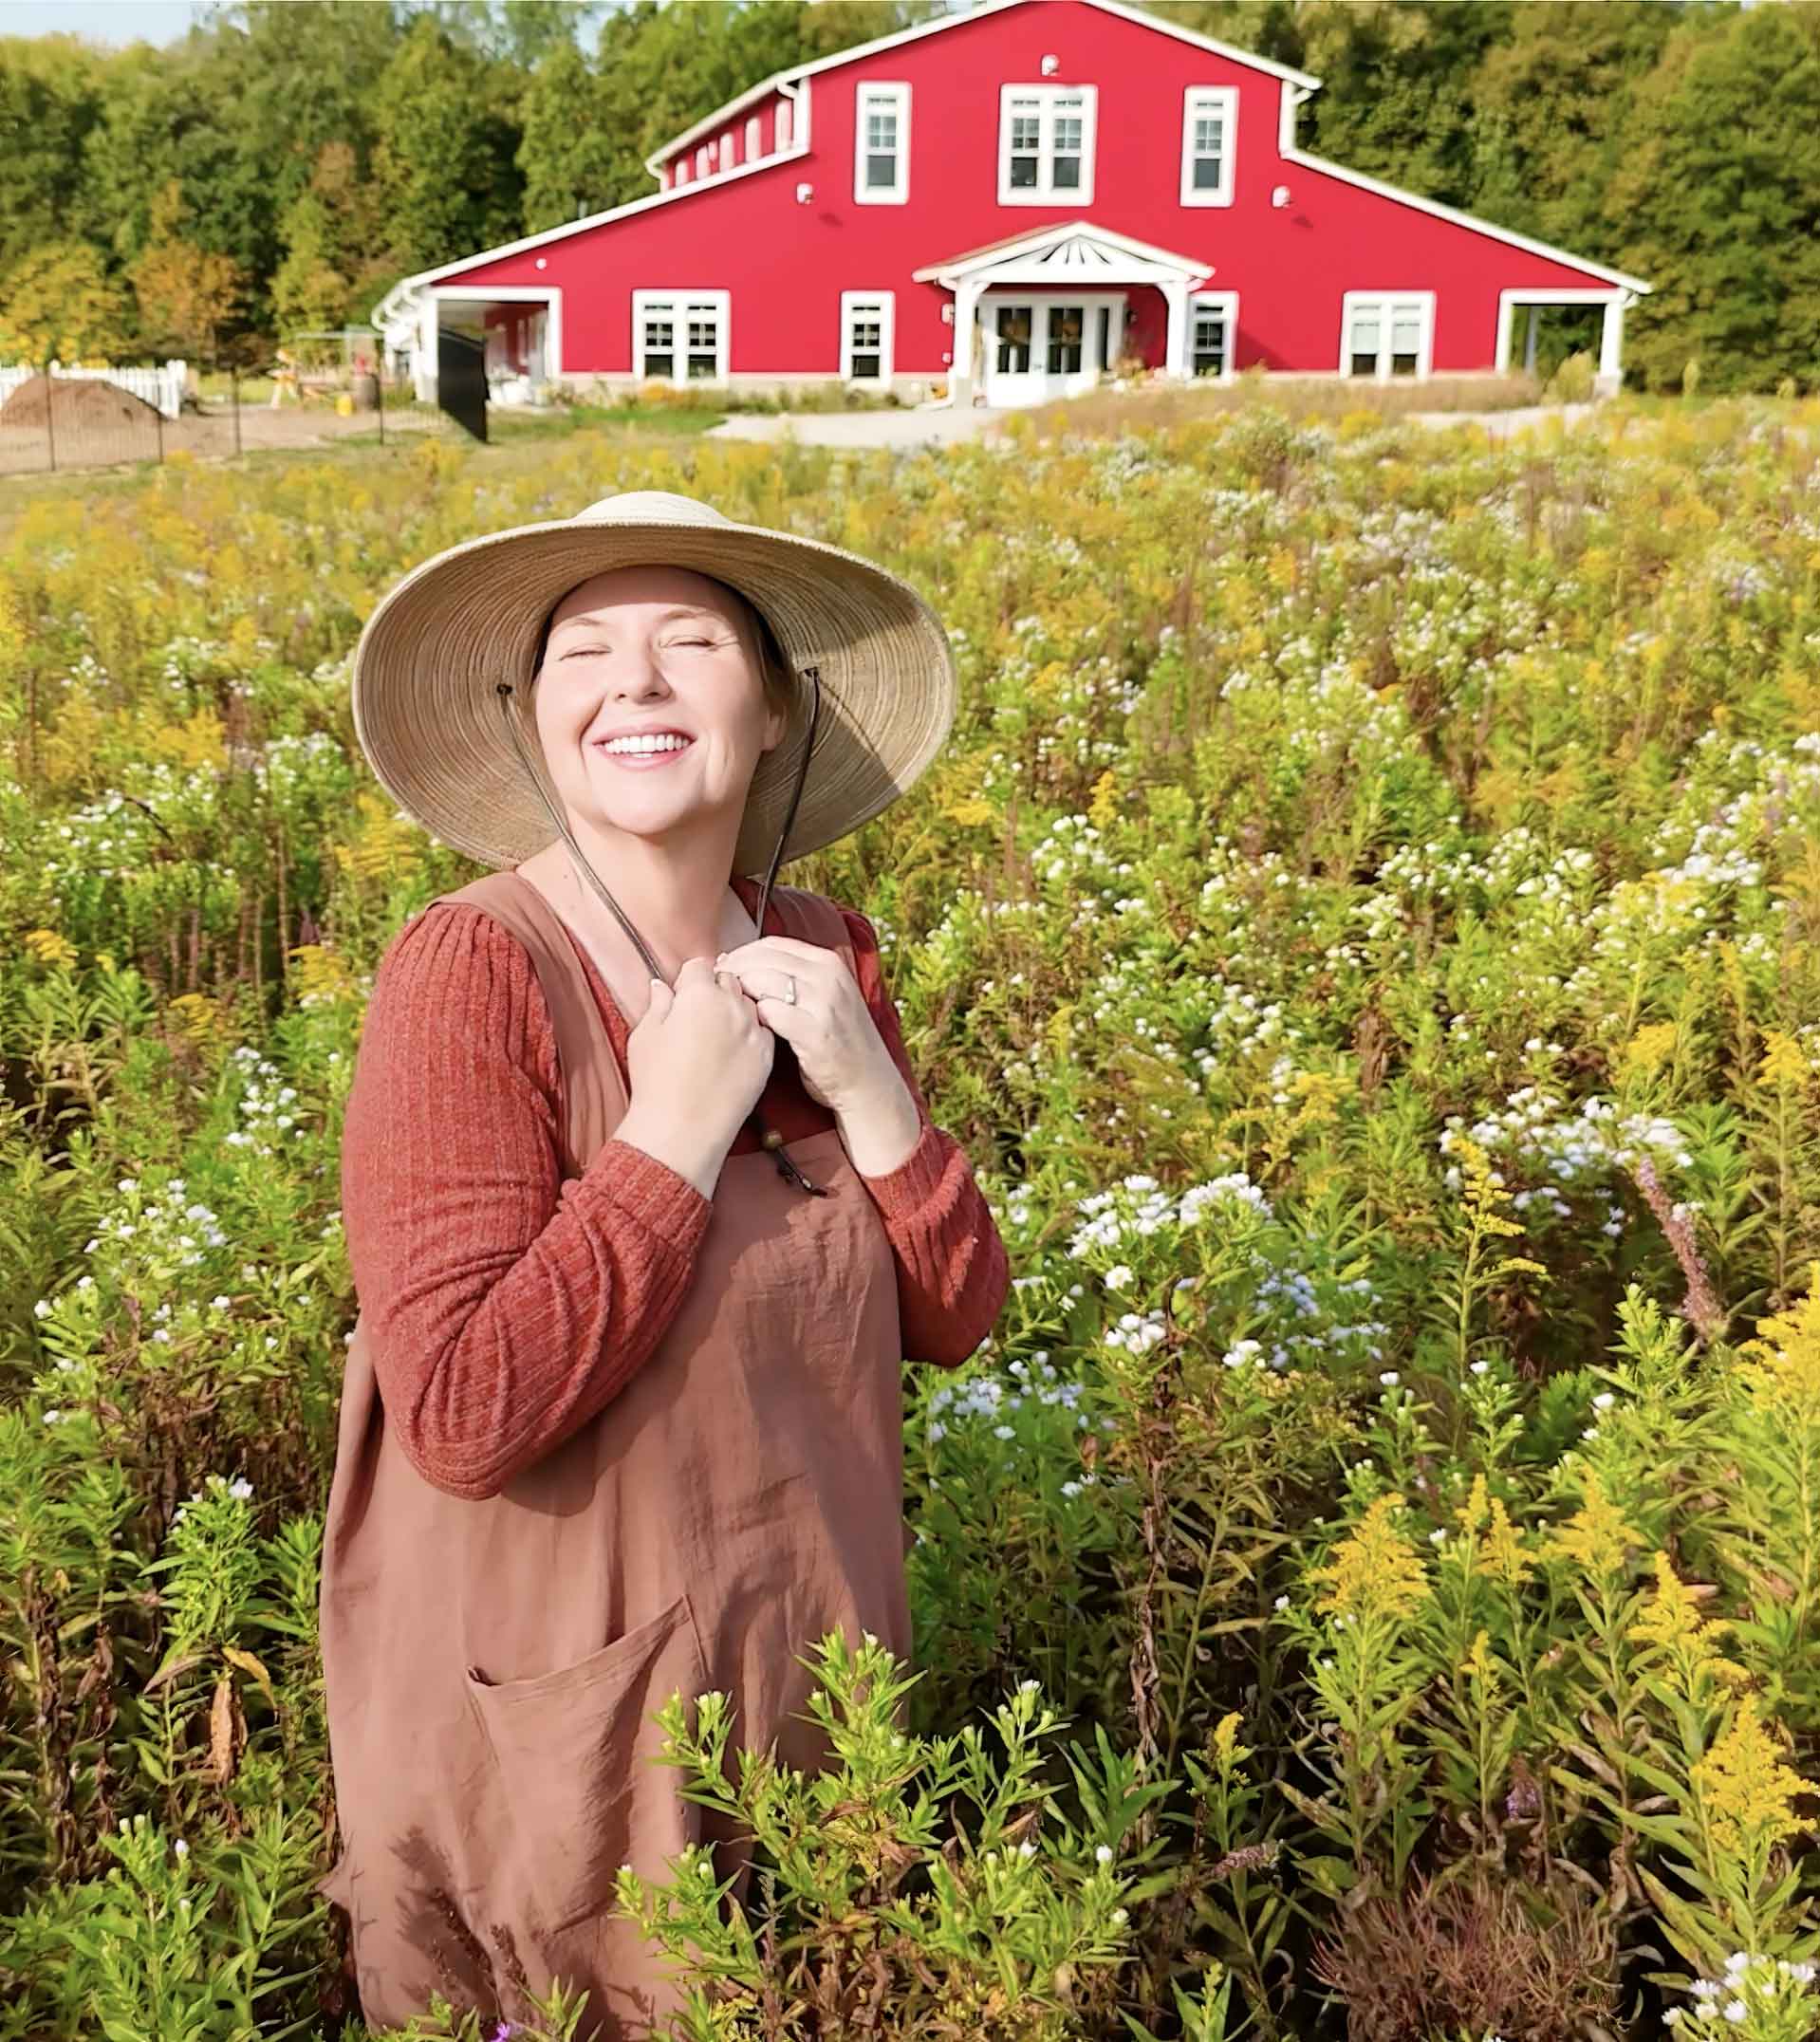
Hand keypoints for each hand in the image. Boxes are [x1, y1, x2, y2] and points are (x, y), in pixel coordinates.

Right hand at [624, 955, 773, 1147]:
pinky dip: (750, 1034)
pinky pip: (762, 1031)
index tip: (683, 996)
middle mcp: (732, 1005)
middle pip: (729, 979)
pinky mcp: (766, 1055)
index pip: (700, 966)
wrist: (683, 1128)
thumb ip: (658, 1004)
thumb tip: (661, 986)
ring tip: (716, 1035)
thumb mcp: (645, 1036)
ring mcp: (753, 1030)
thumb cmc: (656, 1082)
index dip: (689, 980)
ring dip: (735, 1010)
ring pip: (749, 1003)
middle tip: (699, 1015)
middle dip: (715, 989)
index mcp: (699, 994)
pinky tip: (732, 1052)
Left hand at [712, 935, 894, 1113]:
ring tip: (727, 1008)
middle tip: (715, 987)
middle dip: (733, 970)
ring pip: (763, 981)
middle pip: (763, 959)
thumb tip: (746, 963)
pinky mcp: (816, 1033)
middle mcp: (828, 977)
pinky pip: (771, 1013)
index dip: (741, 954)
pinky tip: (748, 1029)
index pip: (772, 944)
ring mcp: (824, 1003)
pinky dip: (754, 1018)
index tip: (723, 969)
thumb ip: (796, 977)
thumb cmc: (838, 1040)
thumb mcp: (826, 996)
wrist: (868, 1081)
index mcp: (828, 962)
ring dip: (739, 993)